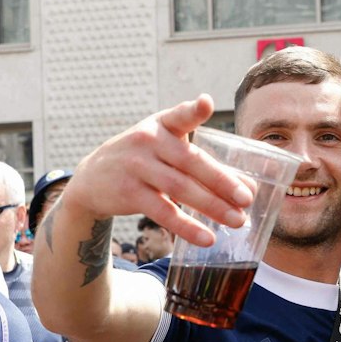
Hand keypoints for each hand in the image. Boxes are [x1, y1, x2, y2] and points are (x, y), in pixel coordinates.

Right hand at [65, 96, 254, 247]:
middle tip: (247, 199)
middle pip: (191, 161)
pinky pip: (163, 212)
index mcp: (162, 124)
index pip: (179, 115)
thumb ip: (203, 163)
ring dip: (212, 206)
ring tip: (238, 221)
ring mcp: (136, 166)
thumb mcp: (166, 149)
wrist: (92, 178)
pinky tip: (207, 238)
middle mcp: (148, 141)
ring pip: (180, 188)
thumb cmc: (144, 160)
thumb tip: (249, 190)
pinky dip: (187, 227)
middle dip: (222, 181)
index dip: (193, 110)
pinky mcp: (129, 193)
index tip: (206, 103)